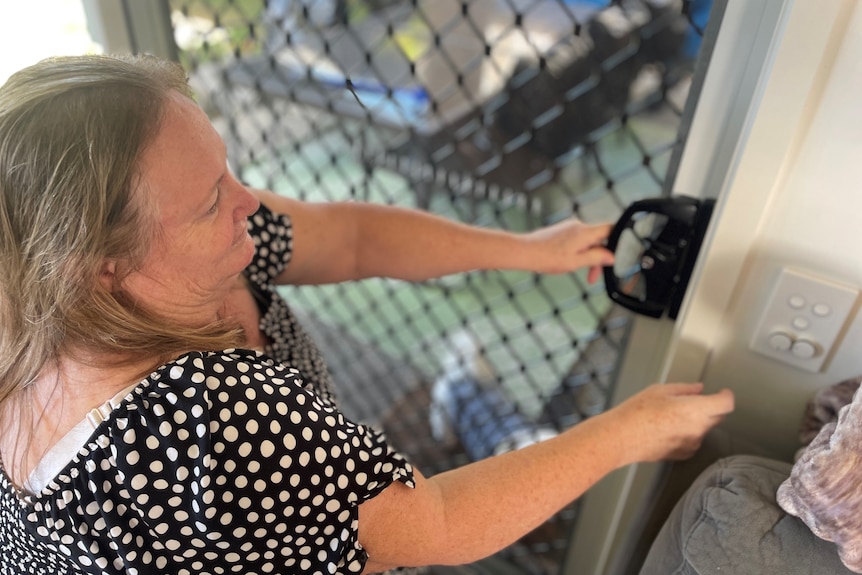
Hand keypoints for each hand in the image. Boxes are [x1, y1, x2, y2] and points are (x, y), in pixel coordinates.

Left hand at [524, 220, 614, 282]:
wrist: (525, 251)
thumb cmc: (547, 257)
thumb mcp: (576, 262)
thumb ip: (596, 258)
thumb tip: (611, 256)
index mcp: (585, 232)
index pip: (610, 229)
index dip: (617, 240)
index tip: (615, 255)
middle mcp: (578, 226)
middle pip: (598, 239)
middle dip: (598, 258)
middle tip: (592, 276)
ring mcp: (568, 227)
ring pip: (587, 242)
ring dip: (587, 257)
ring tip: (577, 270)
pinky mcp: (561, 231)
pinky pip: (576, 241)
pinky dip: (578, 252)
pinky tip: (568, 263)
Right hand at [604, 383, 734, 464]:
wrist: (621, 438)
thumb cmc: (636, 412)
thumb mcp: (659, 390)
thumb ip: (684, 389)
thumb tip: (698, 389)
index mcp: (695, 410)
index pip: (725, 404)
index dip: (726, 396)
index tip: (723, 392)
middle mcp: (698, 429)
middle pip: (718, 417)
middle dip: (711, 407)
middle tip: (693, 401)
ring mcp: (692, 444)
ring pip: (704, 429)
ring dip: (698, 421)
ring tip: (673, 416)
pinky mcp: (683, 455)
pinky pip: (693, 441)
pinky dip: (688, 434)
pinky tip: (668, 429)